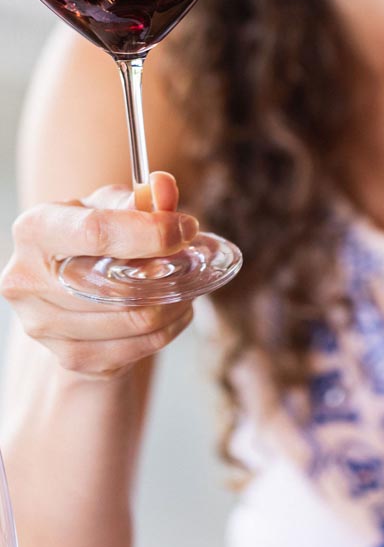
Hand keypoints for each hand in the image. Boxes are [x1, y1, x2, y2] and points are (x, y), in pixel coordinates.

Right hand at [0, 171, 196, 378]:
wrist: (71, 292)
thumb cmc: (94, 238)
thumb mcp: (113, 207)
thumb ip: (142, 198)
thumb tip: (165, 188)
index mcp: (36, 229)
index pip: (95, 232)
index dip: (149, 232)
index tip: (185, 229)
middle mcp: (28, 280)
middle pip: (116, 285)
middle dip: (168, 273)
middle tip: (192, 261)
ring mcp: (43, 325)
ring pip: (133, 320)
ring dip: (174, 303)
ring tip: (187, 285)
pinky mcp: (69, 358)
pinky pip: (137, 348)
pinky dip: (168, 329)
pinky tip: (174, 310)